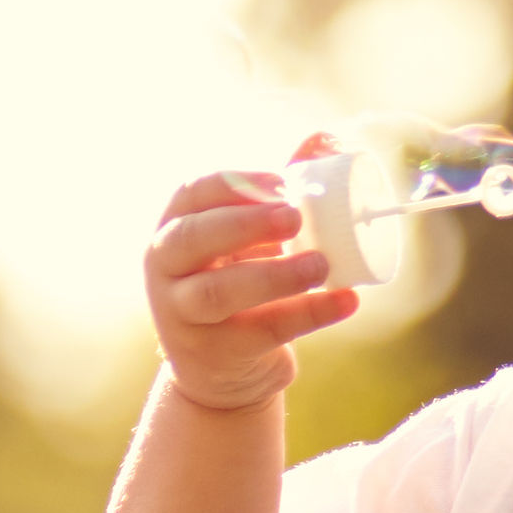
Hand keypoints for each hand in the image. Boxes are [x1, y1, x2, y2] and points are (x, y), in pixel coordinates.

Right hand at [142, 163, 361, 414]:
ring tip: (321, 264)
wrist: (220, 372)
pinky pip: (262, 331)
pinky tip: (346, 301)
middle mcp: (166, 269)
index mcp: (174, 229)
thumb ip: (278, 194)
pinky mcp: (212, 354)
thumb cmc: (237, 284)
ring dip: (274, 275)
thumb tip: (322, 140)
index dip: (234, 184)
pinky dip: (309, 314)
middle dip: (244, 223)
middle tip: (295, 217)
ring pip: (218, 291)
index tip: (281, 182)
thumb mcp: (249, 241)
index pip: (191, 194)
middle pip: (193, 239)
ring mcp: (182, 315)